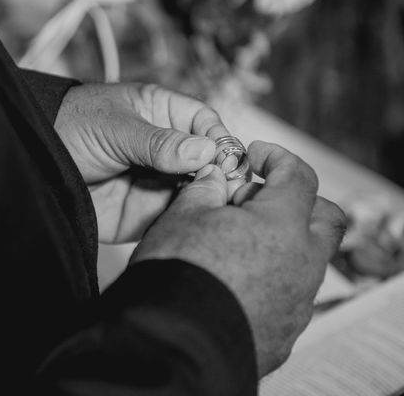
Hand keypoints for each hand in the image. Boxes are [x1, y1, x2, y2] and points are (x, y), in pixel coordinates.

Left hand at [55, 83, 243, 243]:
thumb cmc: (70, 128)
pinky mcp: (143, 212)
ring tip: (209, 206)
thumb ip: (159, 143)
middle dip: (218, 174)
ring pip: (195, 193)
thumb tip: (205, 151)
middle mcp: (164, 150)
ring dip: (205, 200)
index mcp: (160, 115)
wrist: (36, 164)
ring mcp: (155, 182)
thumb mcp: (116, 129)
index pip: (203, 123)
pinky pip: (173, 218)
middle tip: (224, 187)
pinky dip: (185, 222)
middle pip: (207, 162)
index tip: (226, 158)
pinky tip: (190, 223)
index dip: (219, 139)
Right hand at [131, 141, 346, 375]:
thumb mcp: (182, 215)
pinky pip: (289, 295)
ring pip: (306, 259)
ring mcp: (297, 302)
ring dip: (282, 241)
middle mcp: (302, 263)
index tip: (256, 156)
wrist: (172, 341)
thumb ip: (205, 189)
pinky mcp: (285, 332)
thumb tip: (213, 180)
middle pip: (324, 219)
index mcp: (282, 225)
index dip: (277, 158)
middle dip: (297, 200)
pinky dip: (272, 277)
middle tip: (257, 199)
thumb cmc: (176, 273)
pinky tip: (235, 279)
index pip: (298, 176)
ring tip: (237, 243)